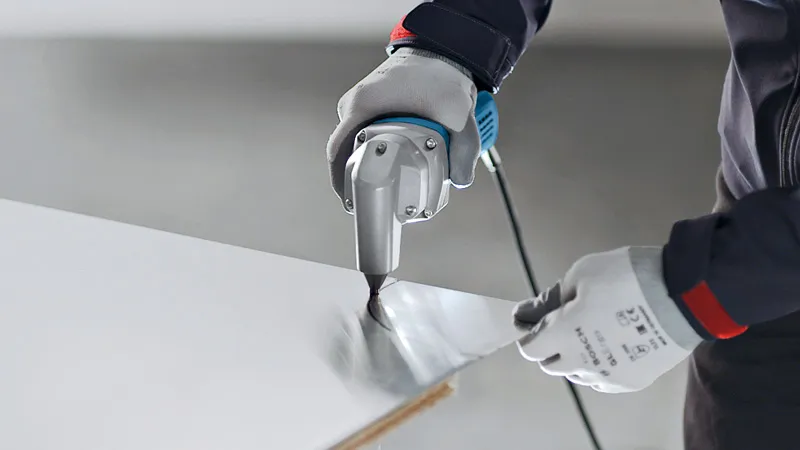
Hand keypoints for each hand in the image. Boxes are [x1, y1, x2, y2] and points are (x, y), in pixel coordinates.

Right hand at [326, 47, 480, 199]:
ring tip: (387, 183)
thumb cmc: (440, 74)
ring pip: (356, 142)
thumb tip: (461, 180)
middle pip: (346, 150)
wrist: (441, 49)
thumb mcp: (457, 114)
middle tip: (377, 198)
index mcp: (363, 106)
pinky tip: (391, 161)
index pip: (338, 152)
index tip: (353, 202)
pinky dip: (374, 148)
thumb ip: (464, 149)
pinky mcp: (370, 103)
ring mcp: (360, 102)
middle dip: (359, 176)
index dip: (342, 182)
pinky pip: (364, 132)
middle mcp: (354, 104)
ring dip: (369, 162)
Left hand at [513, 247, 700, 392]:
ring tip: (593, 331)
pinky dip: (597, 366)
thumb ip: (548, 299)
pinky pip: (600, 380)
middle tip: (567, 321)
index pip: (529, 348)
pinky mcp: (629, 382)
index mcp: (563, 335)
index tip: (537, 319)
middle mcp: (580, 363)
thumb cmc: (626, 278)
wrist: (682, 296)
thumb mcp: (580, 275)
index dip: (530, 332)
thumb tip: (523, 314)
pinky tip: (611, 345)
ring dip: (574, 357)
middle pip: (550, 363)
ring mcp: (606, 375)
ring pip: (576, 374)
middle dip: (550, 344)